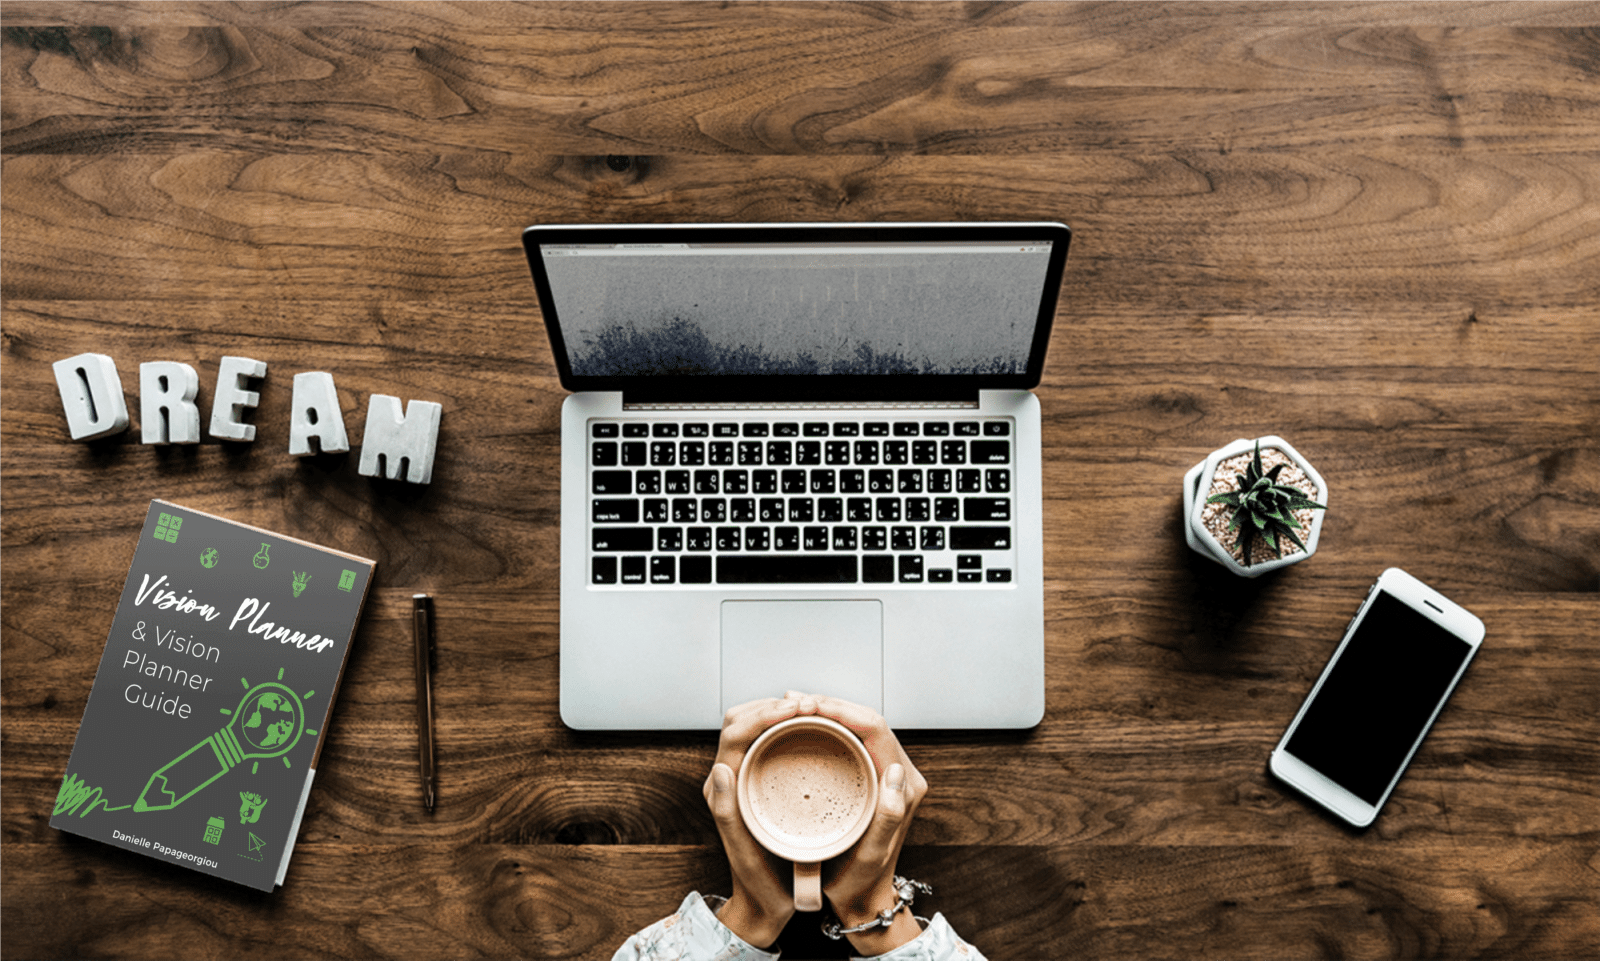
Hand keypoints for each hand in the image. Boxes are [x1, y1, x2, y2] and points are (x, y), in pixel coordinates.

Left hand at [703, 695, 803, 946]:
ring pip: (754, 726)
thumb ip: (726, 813)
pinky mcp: (758, 782)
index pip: (736, 732)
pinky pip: (767, 741)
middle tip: (813, 704)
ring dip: (779, 711)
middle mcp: (727, 778)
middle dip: (773, 704)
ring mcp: (743, 778)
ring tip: (815, 709)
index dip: (764, 713)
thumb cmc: (758, 883)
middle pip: (742, 720)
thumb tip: (719, 767)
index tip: (797, 709)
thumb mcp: (744, 852)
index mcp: (722, 789)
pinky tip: (812, 729)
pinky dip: (786, 726)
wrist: (762, 906)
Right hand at [791, 692, 929, 954]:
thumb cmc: (860, 881)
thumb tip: (895, 771)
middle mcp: (901, 774)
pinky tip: (805, 724)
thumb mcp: (873, 855)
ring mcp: (889, 774)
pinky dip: (830, 725)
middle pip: (868, 720)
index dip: (841, 709)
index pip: (875, 728)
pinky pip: (855, 739)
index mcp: (904, 785)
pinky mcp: (876, 778)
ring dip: (830, 711)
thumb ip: (890, 816)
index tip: (806, 705)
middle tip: (791, 700)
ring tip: (793, 706)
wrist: (863, 899)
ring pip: (860, 726)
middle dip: (831, 703)